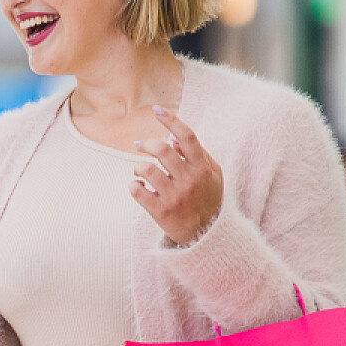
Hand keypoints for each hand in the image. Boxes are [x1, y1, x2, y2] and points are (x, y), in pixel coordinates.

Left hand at [130, 106, 223, 246]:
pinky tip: (137, 186)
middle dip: (146, 144)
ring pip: (146, 169)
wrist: (208, 236)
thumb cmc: (208, 199)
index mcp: (202, 167)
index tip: (157, 109)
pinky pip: (137, 191)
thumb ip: (198, 155)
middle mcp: (189, 180)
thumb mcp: (212, 175)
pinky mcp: (161, 212)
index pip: (187, 137)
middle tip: (139, 146)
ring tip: (140, 171)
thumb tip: (175, 139)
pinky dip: (133, 185)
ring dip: (138, 166)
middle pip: (162, 149)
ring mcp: (174, 196)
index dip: (171, 120)